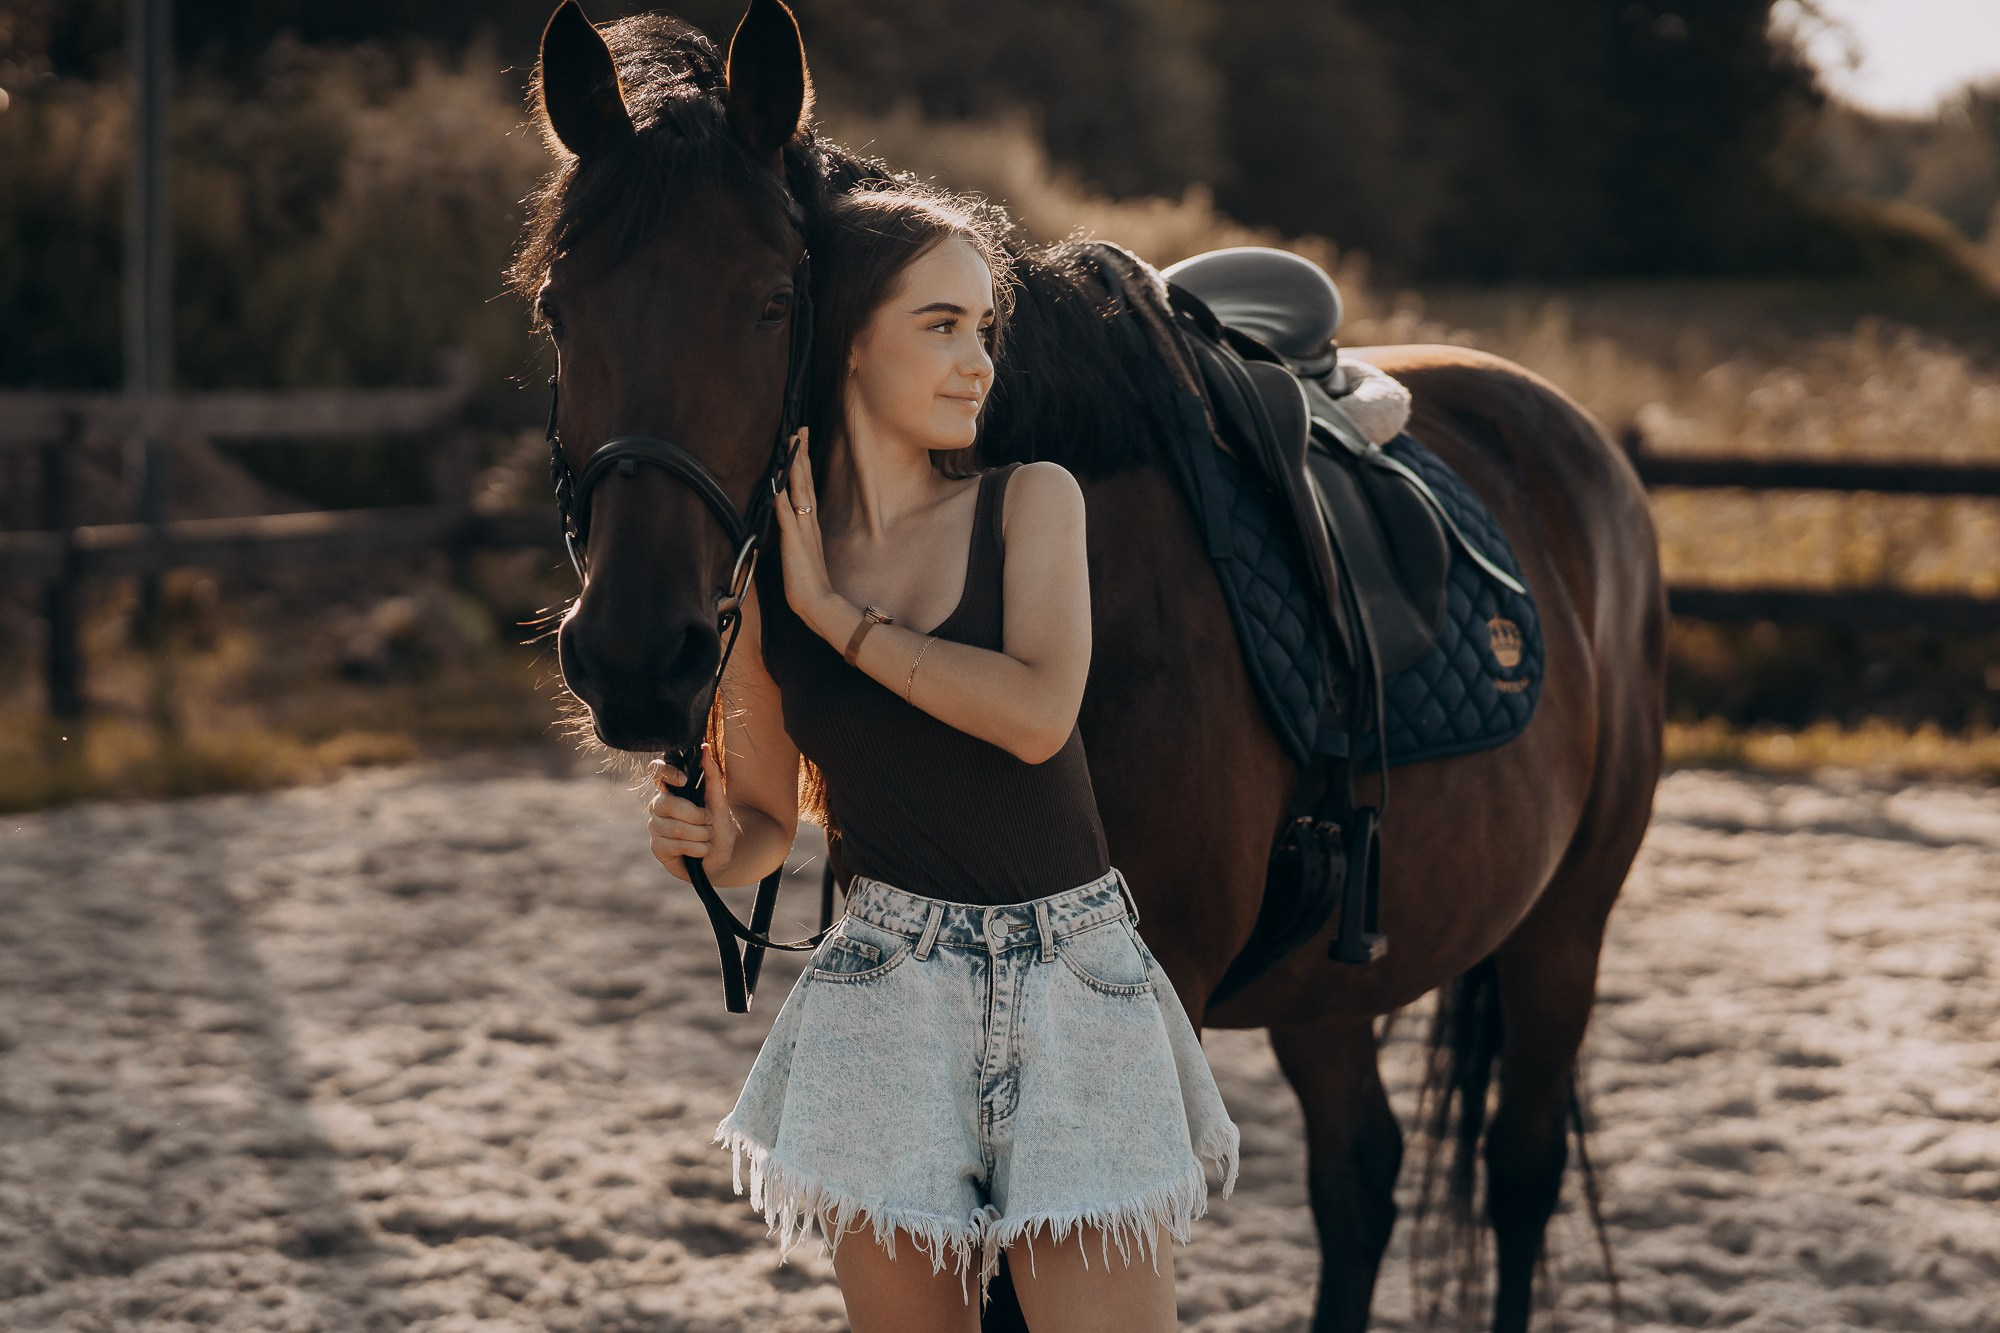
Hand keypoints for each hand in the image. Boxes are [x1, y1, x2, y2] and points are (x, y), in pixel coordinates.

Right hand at [645, 743, 738, 882]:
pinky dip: (696, 849)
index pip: (657, 771)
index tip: (684, 780)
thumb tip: (705, 749)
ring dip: (700, 835)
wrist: (722, 858)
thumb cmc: (719, 828)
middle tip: (709, 822)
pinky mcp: (657, 847)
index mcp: (673, 790)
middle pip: (666, 803)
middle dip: (696, 816)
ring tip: (707, 838)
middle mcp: (660, 805)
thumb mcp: (720, 803)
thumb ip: (712, 777)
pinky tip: (700, 851)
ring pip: (674, 828)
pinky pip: (674, 845)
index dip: (666, 772)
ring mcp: (656, 826)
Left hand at [771, 428, 842, 633]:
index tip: (800, 439)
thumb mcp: (800, 551)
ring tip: (792, 447)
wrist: (819, 604)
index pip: (805, 485)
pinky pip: (788, 521)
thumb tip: (785, 509)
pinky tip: (778, 489)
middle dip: (801, 455)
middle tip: (799, 429)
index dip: (802, 462)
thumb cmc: (808, 582)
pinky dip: (783, 504)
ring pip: (799, 494)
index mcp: (809, 523)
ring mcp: (802, 533)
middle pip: (804, 482)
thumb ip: (794, 530)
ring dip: (795, 470)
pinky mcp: (795, 546)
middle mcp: (807, 523)